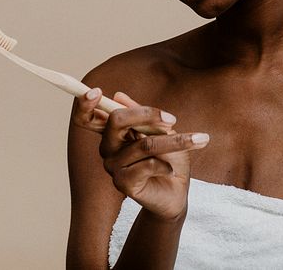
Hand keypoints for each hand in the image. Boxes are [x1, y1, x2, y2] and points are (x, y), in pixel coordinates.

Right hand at [73, 89, 209, 220]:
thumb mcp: (161, 130)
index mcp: (113, 132)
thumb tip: (118, 96)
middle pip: (116, 121)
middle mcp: (108, 148)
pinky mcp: (123, 184)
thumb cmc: (169, 158)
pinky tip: (171, 171)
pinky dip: (166, 165)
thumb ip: (143, 115)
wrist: (177, 191)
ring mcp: (113, 166)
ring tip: (196, 140)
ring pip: (143, 143)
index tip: (96, 92)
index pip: (86, 117)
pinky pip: (147, 165)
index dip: (85, 104)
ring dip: (173, 142)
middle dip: (147, 114)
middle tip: (173, 120)